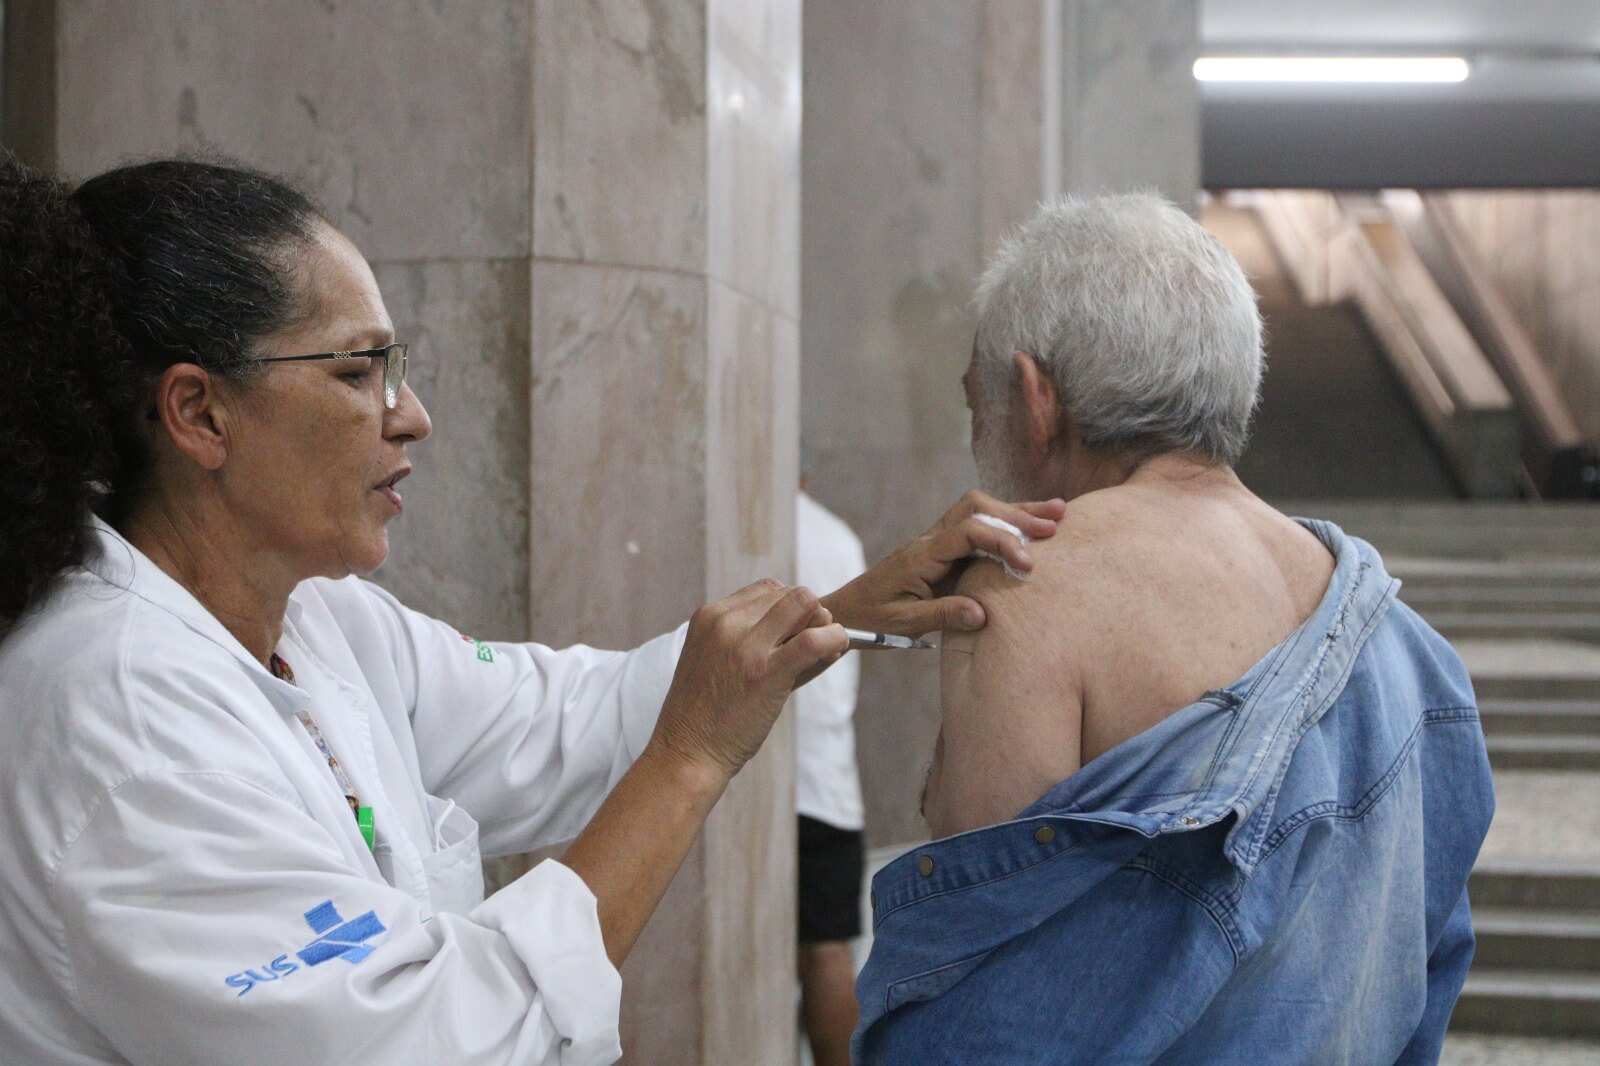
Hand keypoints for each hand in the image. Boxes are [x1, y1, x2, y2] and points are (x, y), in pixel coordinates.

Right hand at [651, 580, 849, 778]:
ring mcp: (745, 645)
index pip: (767, 590)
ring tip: (825, 650)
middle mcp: (725, 622)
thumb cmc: (705, 714)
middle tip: (815, 644)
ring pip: (805, 605)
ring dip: (824, 624)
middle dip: (809, 615)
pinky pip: (814, 640)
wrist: (687, 753)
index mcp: (710, 615)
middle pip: (789, 594)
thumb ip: (755, 639)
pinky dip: (835, 639)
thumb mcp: (716, 660)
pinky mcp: (766, 672)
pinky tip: (837, 650)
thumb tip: (810, 624)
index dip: (789, 609)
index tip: (796, 633)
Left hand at [821, 491, 1064, 636]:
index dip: (1001, 542)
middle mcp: (929, 540)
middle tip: (1055, 525)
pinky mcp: (941, 551)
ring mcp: (935, 542)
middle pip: (976, 508)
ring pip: (978, 511)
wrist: (845, 612)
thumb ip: (942, 616)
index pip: (967, 532)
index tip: (1027, 565)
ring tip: (1057, 514)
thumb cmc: (870, 620)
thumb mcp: (904, 624)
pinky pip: (976, 528)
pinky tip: (1030, 527)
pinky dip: (1005, 525)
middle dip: (1017, 514)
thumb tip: (983, 614)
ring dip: (1016, 512)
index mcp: (921, 555)